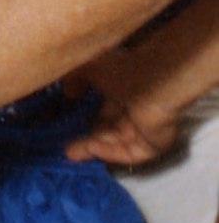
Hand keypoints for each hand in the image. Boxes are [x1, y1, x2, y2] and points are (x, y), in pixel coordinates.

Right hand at [63, 48, 185, 165]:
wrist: (156, 83)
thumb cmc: (124, 70)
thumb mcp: (90, 68)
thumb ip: (76, 79)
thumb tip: (67, 91)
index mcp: (125, 92)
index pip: (105, 109)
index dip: (86, 117)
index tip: (68, 122)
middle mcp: (135, 111)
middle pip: (108, 129)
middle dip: (87, 138)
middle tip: (66, 146)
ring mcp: (145, 129)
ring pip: (115, 143)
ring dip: (93, 148)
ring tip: (71, 154)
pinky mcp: (152, 145)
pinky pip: (127, 152)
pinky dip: (108, 152)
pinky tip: (90, 149)